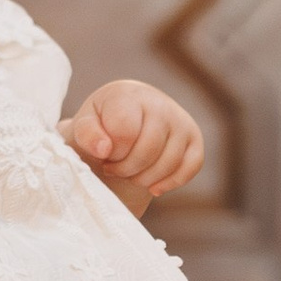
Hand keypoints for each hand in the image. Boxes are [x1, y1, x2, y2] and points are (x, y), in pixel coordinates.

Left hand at [64, 80, 203, 215]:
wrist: (126, 121)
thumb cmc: (103, 125)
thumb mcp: (85, 126)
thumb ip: (87, 134)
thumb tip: (104, 148)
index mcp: (130, 95)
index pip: (125, 131)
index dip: (112, 152)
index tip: (104, 153)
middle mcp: (160, 103)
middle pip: (149, 150)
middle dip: (127, 169)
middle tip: (114, 169)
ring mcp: (181, 121)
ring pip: (169, 163)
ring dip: (145, 179)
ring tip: (130, 174)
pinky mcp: (195, 140)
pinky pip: (191, 167)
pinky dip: (170, 183)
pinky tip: (152, 186)